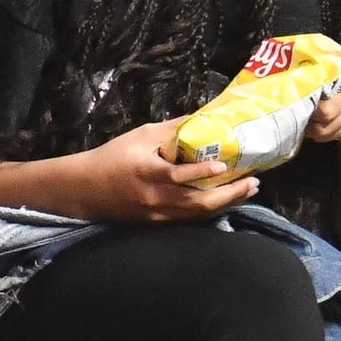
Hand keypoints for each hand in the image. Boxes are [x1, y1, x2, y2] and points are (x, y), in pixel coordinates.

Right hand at [73, 117, 261, 224]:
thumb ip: (172, 129)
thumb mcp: (140, 135)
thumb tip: (202, 117)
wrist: (86, 189)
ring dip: (225, 203)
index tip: (222, 167)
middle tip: (253, 182)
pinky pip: (189, 219)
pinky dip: (210, 210)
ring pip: (196, 214)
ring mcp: (156, 215)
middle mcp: (154, 198)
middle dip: (228, 194)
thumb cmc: (113, 157)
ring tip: (248, 190)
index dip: (199, 173)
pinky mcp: (157, 224)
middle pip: (196, 202)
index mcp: (147, 173)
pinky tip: (226, 201)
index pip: (176, 176)